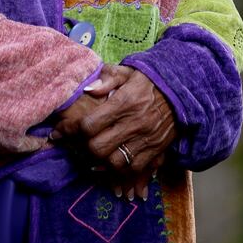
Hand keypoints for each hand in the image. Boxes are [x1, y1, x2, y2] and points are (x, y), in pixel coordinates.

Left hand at [51, 64, 176, 197]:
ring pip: (115, 163)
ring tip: (94, 154)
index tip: (60, 132)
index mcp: (124, 103)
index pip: (89, 124)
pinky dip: (121, 170)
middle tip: (79, 143)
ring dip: (101, 161)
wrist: (182, 93)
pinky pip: (135, 169)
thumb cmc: (149, 81)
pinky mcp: (156, 150)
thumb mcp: (127, 72)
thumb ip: (107, 79)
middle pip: (98, 148)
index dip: (71, 130)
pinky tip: (111, 163)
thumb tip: (87, 90)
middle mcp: (134, 124)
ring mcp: (146, 140)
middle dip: (84, 147)